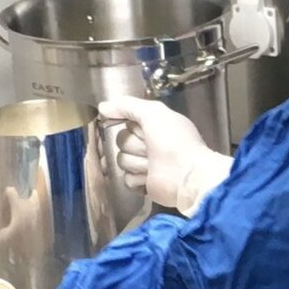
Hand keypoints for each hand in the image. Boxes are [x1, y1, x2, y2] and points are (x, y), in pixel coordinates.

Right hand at [99, 97, 232, 213]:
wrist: (187, 175)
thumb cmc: (174, 142)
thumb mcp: (154, 113)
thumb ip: (128, 105)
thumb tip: (102, 107)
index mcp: (154, 125)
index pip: (126, 121)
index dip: (129, 125)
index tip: (136, 128)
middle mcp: (149, 143)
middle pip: (120, 141)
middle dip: (134, 145)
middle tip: (150, 149)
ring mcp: (145, 164)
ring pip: (122, 160)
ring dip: (137, 163)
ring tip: (152, 166)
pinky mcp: (143, 183)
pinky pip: (126, 178)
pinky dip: (138, 178)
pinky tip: (150, 178)